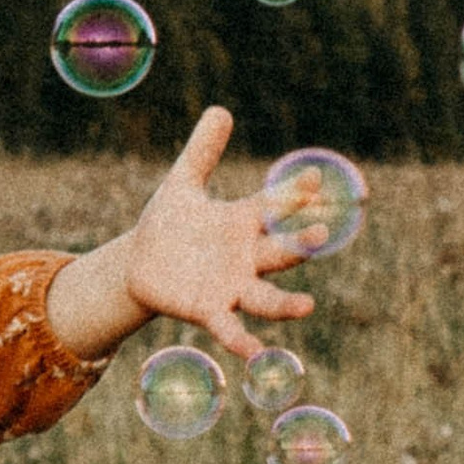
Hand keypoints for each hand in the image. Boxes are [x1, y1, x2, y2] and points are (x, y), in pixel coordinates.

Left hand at [45, 111, 323, 364]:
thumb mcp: (182, 184)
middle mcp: (246, 257)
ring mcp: (231, 288)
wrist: (140, 264)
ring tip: (307, 306)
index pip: (275, 205)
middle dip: (302, 244)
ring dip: (286, 304)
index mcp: (242, 222)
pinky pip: (230, 329)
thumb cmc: (168, 223)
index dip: (295, 192)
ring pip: (266, 297)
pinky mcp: (209, 311)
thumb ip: (203, 151)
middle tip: (324, 233)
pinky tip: (255, 354)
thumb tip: (220, 109)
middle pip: (280, 252)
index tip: (317, 176)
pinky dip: (244, 342)